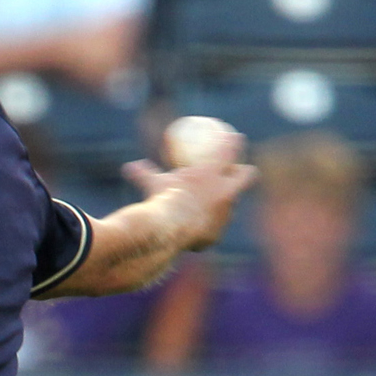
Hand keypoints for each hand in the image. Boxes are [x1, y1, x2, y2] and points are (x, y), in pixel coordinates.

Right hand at [122, 151, 258, 251]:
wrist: (168, 227)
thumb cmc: (162, 199)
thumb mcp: (153, 183)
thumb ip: (144, 174)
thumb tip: (129, 168)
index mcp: (214, 173)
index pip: (231, 152)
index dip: (235, 144)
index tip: (236, 139)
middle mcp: (226, 193)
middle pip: (247, 177)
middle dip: (244, 174)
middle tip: (232, 176)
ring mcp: (224, 216)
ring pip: (229, 208)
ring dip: (225, 205)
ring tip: (212, 208)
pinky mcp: (216, 236)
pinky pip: (213, 232)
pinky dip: (207, 231)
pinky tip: (198, 234)